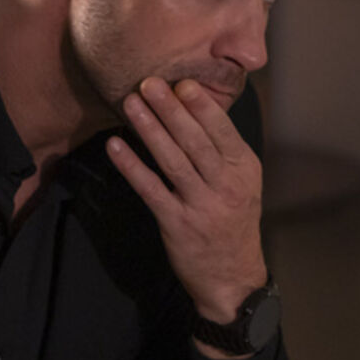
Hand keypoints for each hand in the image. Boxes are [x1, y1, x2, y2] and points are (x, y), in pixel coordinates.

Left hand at [106, 77, 267, 338]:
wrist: (232, 277)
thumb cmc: (233, 221)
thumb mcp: (243, 183)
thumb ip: (223, 149)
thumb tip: (198, 105)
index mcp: (243, 169)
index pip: (222, 131)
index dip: (201, 106)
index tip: (181, 83)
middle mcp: (225, 185)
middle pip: (194, 141)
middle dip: (170, 110)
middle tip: (148, 82)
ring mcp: (200, 206)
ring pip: (172, 161)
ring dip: (149, 129)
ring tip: (131, 103)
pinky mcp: (176, 224)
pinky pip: (150, 190)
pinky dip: (131, 166)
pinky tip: (116, 146)